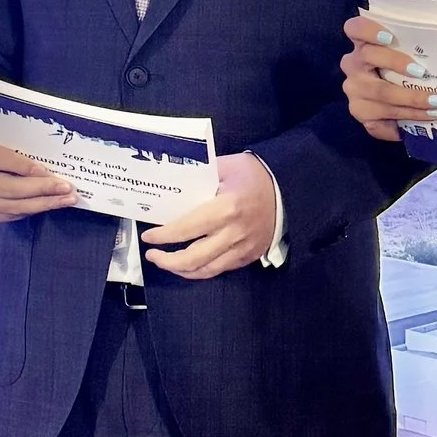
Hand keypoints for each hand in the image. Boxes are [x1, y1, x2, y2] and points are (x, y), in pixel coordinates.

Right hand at [0, 113, 75, 224]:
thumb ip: (15, 137)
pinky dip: (30, 211)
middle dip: (41, 189)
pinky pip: (9, 215)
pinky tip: (47, 204)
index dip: (24, 167)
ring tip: (64, 199)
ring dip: (42, 204)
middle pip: (8, 188)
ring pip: (11, 206)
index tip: (47, 171)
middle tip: (65, 187)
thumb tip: (47, 148)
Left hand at [139, 151, 280, 278]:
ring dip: (181, 270)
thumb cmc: (255, 175)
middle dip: (167, 260)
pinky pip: (220, 269)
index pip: (186, 228)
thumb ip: (199, 176)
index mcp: (226, 208)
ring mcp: (242, 248)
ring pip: (206, 270)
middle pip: (193, 258)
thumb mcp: (226, 166)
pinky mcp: (248, 257)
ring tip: (166, 262)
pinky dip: (201, 269)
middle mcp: (233, 233)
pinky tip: (189, 264)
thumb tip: (172, 183)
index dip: (164, 235)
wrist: (288, 191)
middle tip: (152, 254)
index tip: (148, 236)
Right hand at [341, 10, 434, 142]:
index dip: (369, 30)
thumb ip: (414, 46)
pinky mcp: (360, 114)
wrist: (392, 101)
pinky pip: (378, 121)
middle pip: (370, 58)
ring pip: (379, 94)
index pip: (356, 28)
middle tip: (423, 73)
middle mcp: (353, 65)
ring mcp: (354, 91)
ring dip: (410, 101)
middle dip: (398, 64)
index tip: (390, 37)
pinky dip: (401, 123)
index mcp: (363, 43)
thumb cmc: (405, 68)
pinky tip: (419, 123)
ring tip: (434, 105)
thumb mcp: (406, 53)